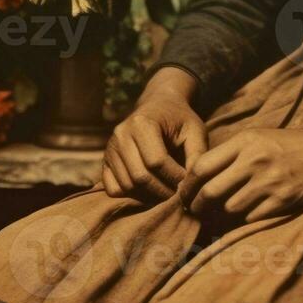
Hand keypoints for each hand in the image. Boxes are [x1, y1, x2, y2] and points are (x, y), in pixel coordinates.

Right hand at [102, 71, 207, 203]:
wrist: (158, 106)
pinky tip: (148, 189)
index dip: (175, 177)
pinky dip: (130, 195)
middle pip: (140, 176)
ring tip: (166, 190)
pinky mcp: (106, 161)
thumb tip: (192, 185)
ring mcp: (110, 148)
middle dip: (162, 190)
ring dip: (148, 195)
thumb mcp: (195, 131)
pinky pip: (113, 189)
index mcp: (142, 123)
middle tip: (178, 192)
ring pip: (127, 185)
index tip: (187, 181)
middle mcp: (121, 134)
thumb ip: (197, 155)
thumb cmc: (179, 119)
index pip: (157, 162)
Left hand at [176, 126, 302, 223]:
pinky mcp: (282, 201)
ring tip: (216, 216)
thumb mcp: (260, 137)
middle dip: (196, 206)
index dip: (188, 184)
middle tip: (194, 210)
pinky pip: (250, 218)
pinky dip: (243, 219)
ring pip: (228, 208)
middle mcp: (254, 160)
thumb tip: (200, 175)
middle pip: (210, 191)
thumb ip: (232, 153)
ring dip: (220, 215)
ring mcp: (269, 182)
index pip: (202, 166)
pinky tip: (244, 215)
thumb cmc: (293, 145)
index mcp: (246, 141)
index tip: (185, 192)